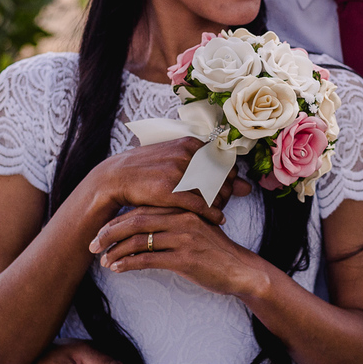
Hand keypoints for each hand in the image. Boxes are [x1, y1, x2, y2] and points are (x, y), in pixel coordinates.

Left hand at [90, 206, 268, 298]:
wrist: (241, 270)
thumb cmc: (215, 251)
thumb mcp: (196, 229)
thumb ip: (173, 222)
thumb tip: (143, 225)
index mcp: (183, 208)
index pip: (142, 208)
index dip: (118, 219)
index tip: (102, 230)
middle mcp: (182, 218)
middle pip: (135, 221)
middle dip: (109, 233)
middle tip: (92, 243)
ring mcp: (183, 238)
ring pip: (139, 240)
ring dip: (115, 250)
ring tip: (103, 260)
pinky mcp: (184, 259)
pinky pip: (148, 259)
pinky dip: (128, 264)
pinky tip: (117, 268)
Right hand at [93, 137, 252, 225]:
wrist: (115, 178)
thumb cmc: (149, 170)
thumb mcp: (178, 162)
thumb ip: (211, 171)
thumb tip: (247, 186)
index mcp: (189, 143)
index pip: (225, 161)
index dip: (230, 177)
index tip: (228, 186)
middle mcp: (186, 155)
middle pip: (223, 177)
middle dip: (227, 191)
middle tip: (225, 201)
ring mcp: (177, 173)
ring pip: (214, 191)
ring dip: (221, 204)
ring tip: (219, 210)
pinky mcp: (170, 191)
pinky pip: (201, 205)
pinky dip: (213, 214)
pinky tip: (218, 220)